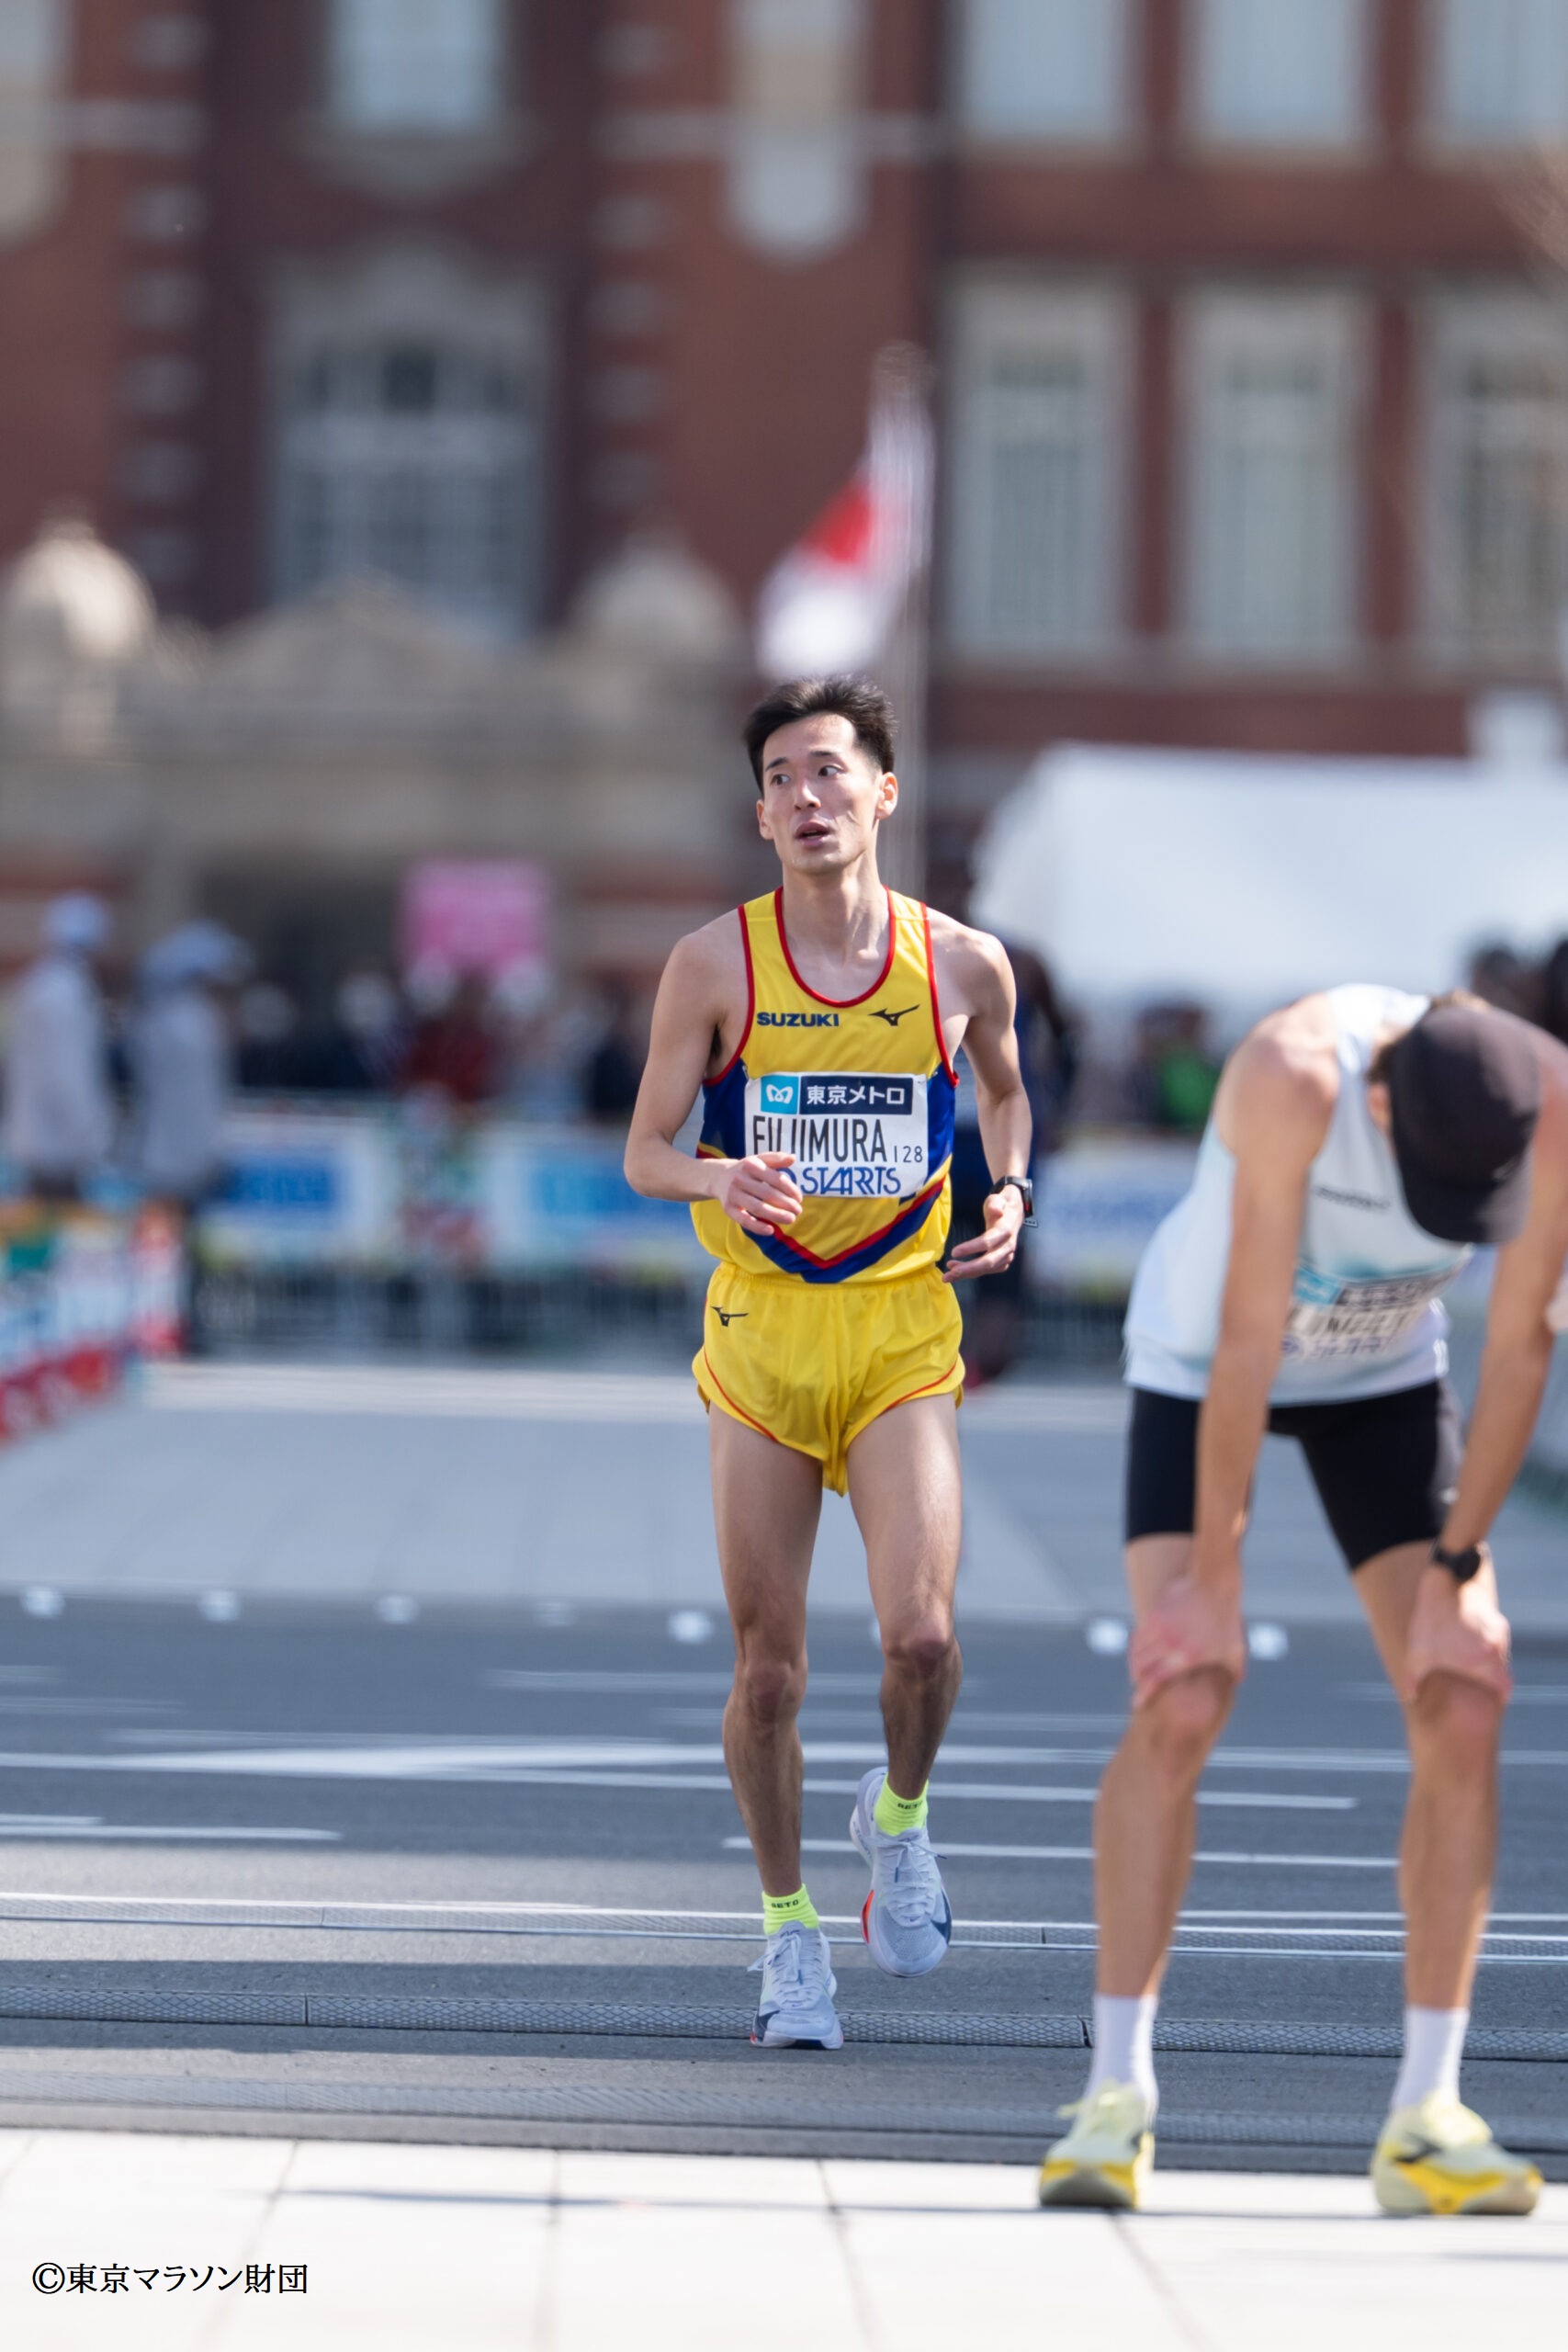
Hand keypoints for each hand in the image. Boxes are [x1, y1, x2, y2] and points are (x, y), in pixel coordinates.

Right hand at [713, 1152, 802, 1235]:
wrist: (718, 1177)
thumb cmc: (746, 1170)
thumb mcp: (759, 1159)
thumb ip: (776, 1158)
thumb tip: (793, 1158)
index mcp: (751, 1165)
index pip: (775, 1179)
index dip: (790, 1190)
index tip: (799, 1199)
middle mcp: (740, 1179)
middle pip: (768, 1194)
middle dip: (786, 1204)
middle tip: (798, 1211)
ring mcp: (733, 1194)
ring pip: (757, 1208)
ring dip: (776, 1215)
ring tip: (791, 1219)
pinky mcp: (728, 1209)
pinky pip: (744, 1220)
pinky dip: (757, 1227)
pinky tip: (771, 1230)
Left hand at [943, 1187, 1023, 1283]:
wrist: (1014, 1212)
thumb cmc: (1002, 1205)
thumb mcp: (997, 1199)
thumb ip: (995, 1203)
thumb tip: (997, 1211)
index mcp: (1006, 1230)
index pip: (988, 1241)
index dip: (971, 1248)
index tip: (954, 1252)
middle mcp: (1008, 1246)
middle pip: (989, 1261)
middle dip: (969, 1269)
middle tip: (950, 1272)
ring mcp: (1007, 1255)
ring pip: (987, 1269)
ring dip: (968, 1273)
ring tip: (949, 1274)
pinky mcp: (1003, 1261)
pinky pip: (988, 1270)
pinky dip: (973, 1273)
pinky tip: (958, 1272)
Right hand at [1130, 1573, 1246, 1710]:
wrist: (1213, 1584)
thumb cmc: (1226, 1620)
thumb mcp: (1235, 1649)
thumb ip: (1234, 1671)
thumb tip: (1234, 1687)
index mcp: (1188, 1655)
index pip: (1156, 1679)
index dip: (1143, 1693)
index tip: (1137, 1703)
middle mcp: (1170, 1643)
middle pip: (1140, 1667)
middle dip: (1137, 1680)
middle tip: (1139, 1686)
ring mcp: (1159, 1627)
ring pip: (1136, 1652)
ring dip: (1135, 1664)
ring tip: (1139, 1671)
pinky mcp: (1154, 1615)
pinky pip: (1138, 1636)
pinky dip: (1136, 1647)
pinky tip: (1141, 1652)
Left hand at [1404, 1557, 1511, 1706]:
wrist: (1445, 1581)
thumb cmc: (1431, 1621)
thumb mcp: (1416, 1654)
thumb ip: (1412, 1680)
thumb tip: (1409, 1697)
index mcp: (1483, 1663)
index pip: (1504, 1688)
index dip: (1499, 1697)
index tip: (1491, 1699)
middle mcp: (1497, 1648)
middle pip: (1501, 1672)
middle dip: (1489, 1679)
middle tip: (1474, 1683)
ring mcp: (1498, 1631)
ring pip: (1499, 1654)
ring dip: (1488, 1661)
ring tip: (1466, 1662)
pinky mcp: (1495, 1617)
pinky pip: (1495, 1638)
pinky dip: (1487, 1645)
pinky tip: (1466, 1643)